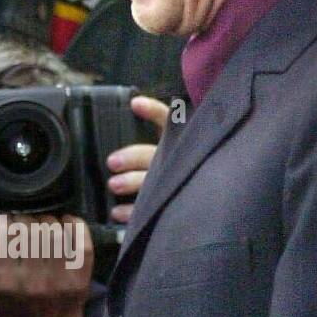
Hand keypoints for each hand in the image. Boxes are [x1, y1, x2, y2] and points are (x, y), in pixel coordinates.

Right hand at [0, 213, 92, 316]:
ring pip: (55, 230)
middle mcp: (32, 282)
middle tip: (24, 227)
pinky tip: (65, 226)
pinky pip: (82, 240)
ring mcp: (60, 282)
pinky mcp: (81, 280)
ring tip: (42, 228)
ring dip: (47, 221)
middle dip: (25, 220)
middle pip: (31, 227)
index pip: (6, 232)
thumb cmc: (7, 306)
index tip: (6, 226)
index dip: (5, 222)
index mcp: (3, 283)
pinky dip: (74, 225)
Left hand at [106, 95, 168, 223]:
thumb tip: (127, 113)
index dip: (153, 111)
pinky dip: (132, 211)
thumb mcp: (171, 145)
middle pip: (153, 154)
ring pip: (152, 181)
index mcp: (176, 141)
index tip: (135, 104)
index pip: (167, 120)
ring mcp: (173, 181)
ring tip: (112, 185)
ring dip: (132, 182)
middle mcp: (176, 159)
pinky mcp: (168, 203)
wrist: (205, 203)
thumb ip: (155, 133)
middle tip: (111, 162)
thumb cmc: (177, 165)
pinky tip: (115, 212)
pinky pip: (151, 208)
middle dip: (132, 157)